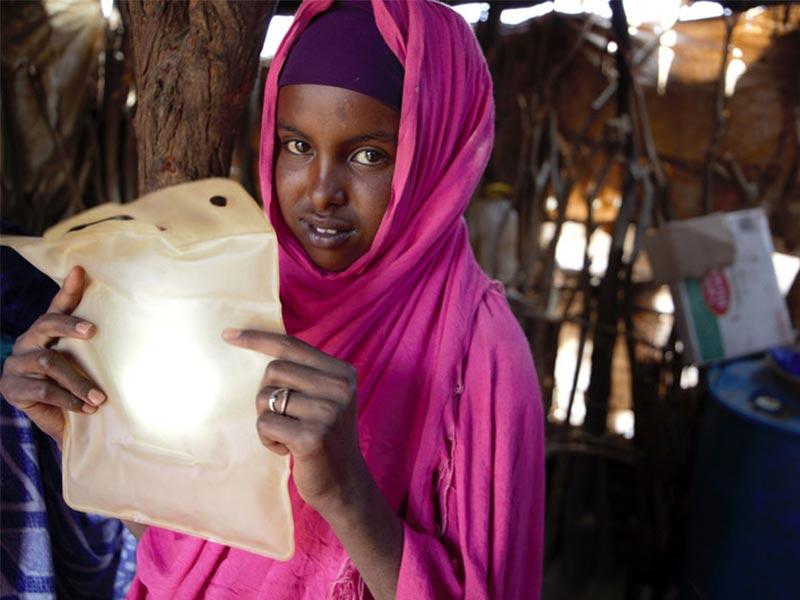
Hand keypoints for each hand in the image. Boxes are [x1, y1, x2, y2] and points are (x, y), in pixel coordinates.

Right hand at [0, 266, 105, 446]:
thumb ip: (97, 346)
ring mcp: (16, 364)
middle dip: (70, 325)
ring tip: (100, 398)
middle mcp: (28, 342)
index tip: (81, 271)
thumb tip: (130, 324)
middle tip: (93, 331)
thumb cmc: (77, 387)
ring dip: (78, 381)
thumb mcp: (88, 365)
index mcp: (46, 332)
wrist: (57, 422)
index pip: (57, 307)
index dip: (68, 290)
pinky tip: (86, 408)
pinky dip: (69, 399)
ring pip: (49, 362)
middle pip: (46, 324)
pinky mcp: (11, 388)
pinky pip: (43, 390)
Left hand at [222, 329, 367, 518]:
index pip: (292, 346)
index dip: (257, 339)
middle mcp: (340, 388)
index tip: (227, 335)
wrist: (345, 484)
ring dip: (267, 419)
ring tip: (289, 434)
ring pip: (266, 397)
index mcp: (343, 373)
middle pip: (274, 370)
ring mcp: (328, 412)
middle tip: (285, 418)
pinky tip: (287, 449)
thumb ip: (304, 373)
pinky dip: (267, 438)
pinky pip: (265, 424)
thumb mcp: (325, 398)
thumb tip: (258, 344)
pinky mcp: (313, 436)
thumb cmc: (324, 437)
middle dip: (266, 394)